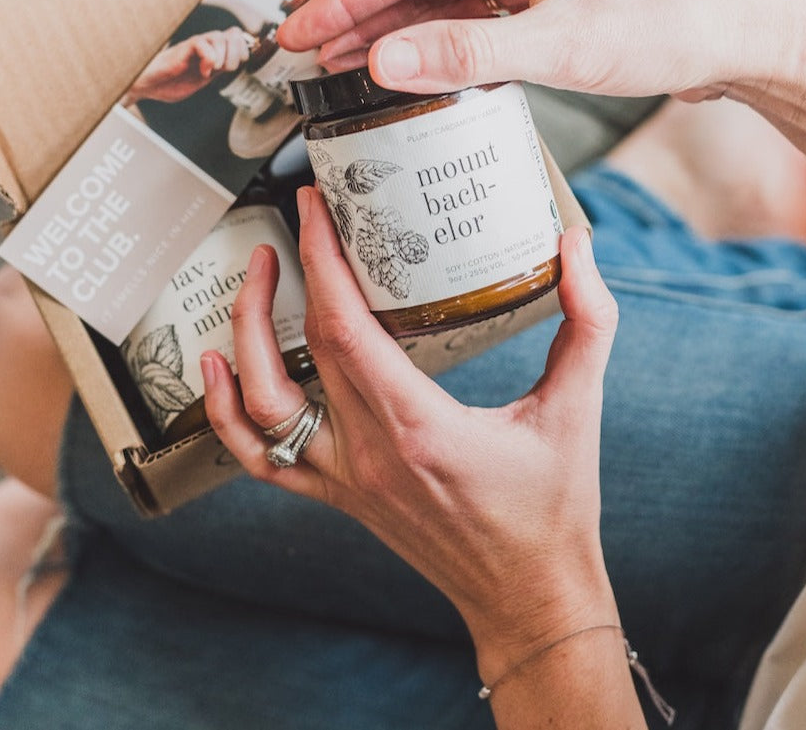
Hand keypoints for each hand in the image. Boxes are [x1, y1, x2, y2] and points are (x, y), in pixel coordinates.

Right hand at [123, 27, 250, 104]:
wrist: (145, 86)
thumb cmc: (169, 82)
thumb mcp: (202, 79)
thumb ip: (217, 70)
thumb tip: (235, 65)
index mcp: (211, 52)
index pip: (236, 37)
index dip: (243, 49)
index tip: (238, 64)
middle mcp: (204, 46)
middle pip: (232, 34)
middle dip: (237, 54)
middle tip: (226, 69)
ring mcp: (192, 47)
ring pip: (219, 37)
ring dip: (223, 56)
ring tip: (213, 70)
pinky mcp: (181, 50)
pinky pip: (201, 44)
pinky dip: (208, 58)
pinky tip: (203, 71)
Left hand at [202, 186, 620, 679]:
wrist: (529, 595)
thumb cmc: (555, 507)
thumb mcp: (579, 408)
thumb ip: (589, 321)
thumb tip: (578, 246)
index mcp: (421, 427)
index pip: (347, 329)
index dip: (323, 262)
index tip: (316, 210)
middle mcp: (370, 453)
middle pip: (304, 348)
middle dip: (292, 272)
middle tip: (301, 218)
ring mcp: (346, 479)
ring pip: (263, 402)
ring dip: (246, 332)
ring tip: (258, 275)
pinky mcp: (341, 496)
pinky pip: (261, 457)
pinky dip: (228, 411)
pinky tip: (216, 367)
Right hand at [277, 0, 790, 101]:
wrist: (737, 38)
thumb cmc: (667, 23)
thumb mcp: (561, 45)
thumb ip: (468, 56)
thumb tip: (383, 64)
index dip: (346, 1)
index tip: (298, 33)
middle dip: (361, 21)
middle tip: (306, 59)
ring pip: (445, 6)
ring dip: (398, 39)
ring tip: (345, 71)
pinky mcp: (548, 6)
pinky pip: (478, 26)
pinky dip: (444, 51)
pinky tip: (417, 75)